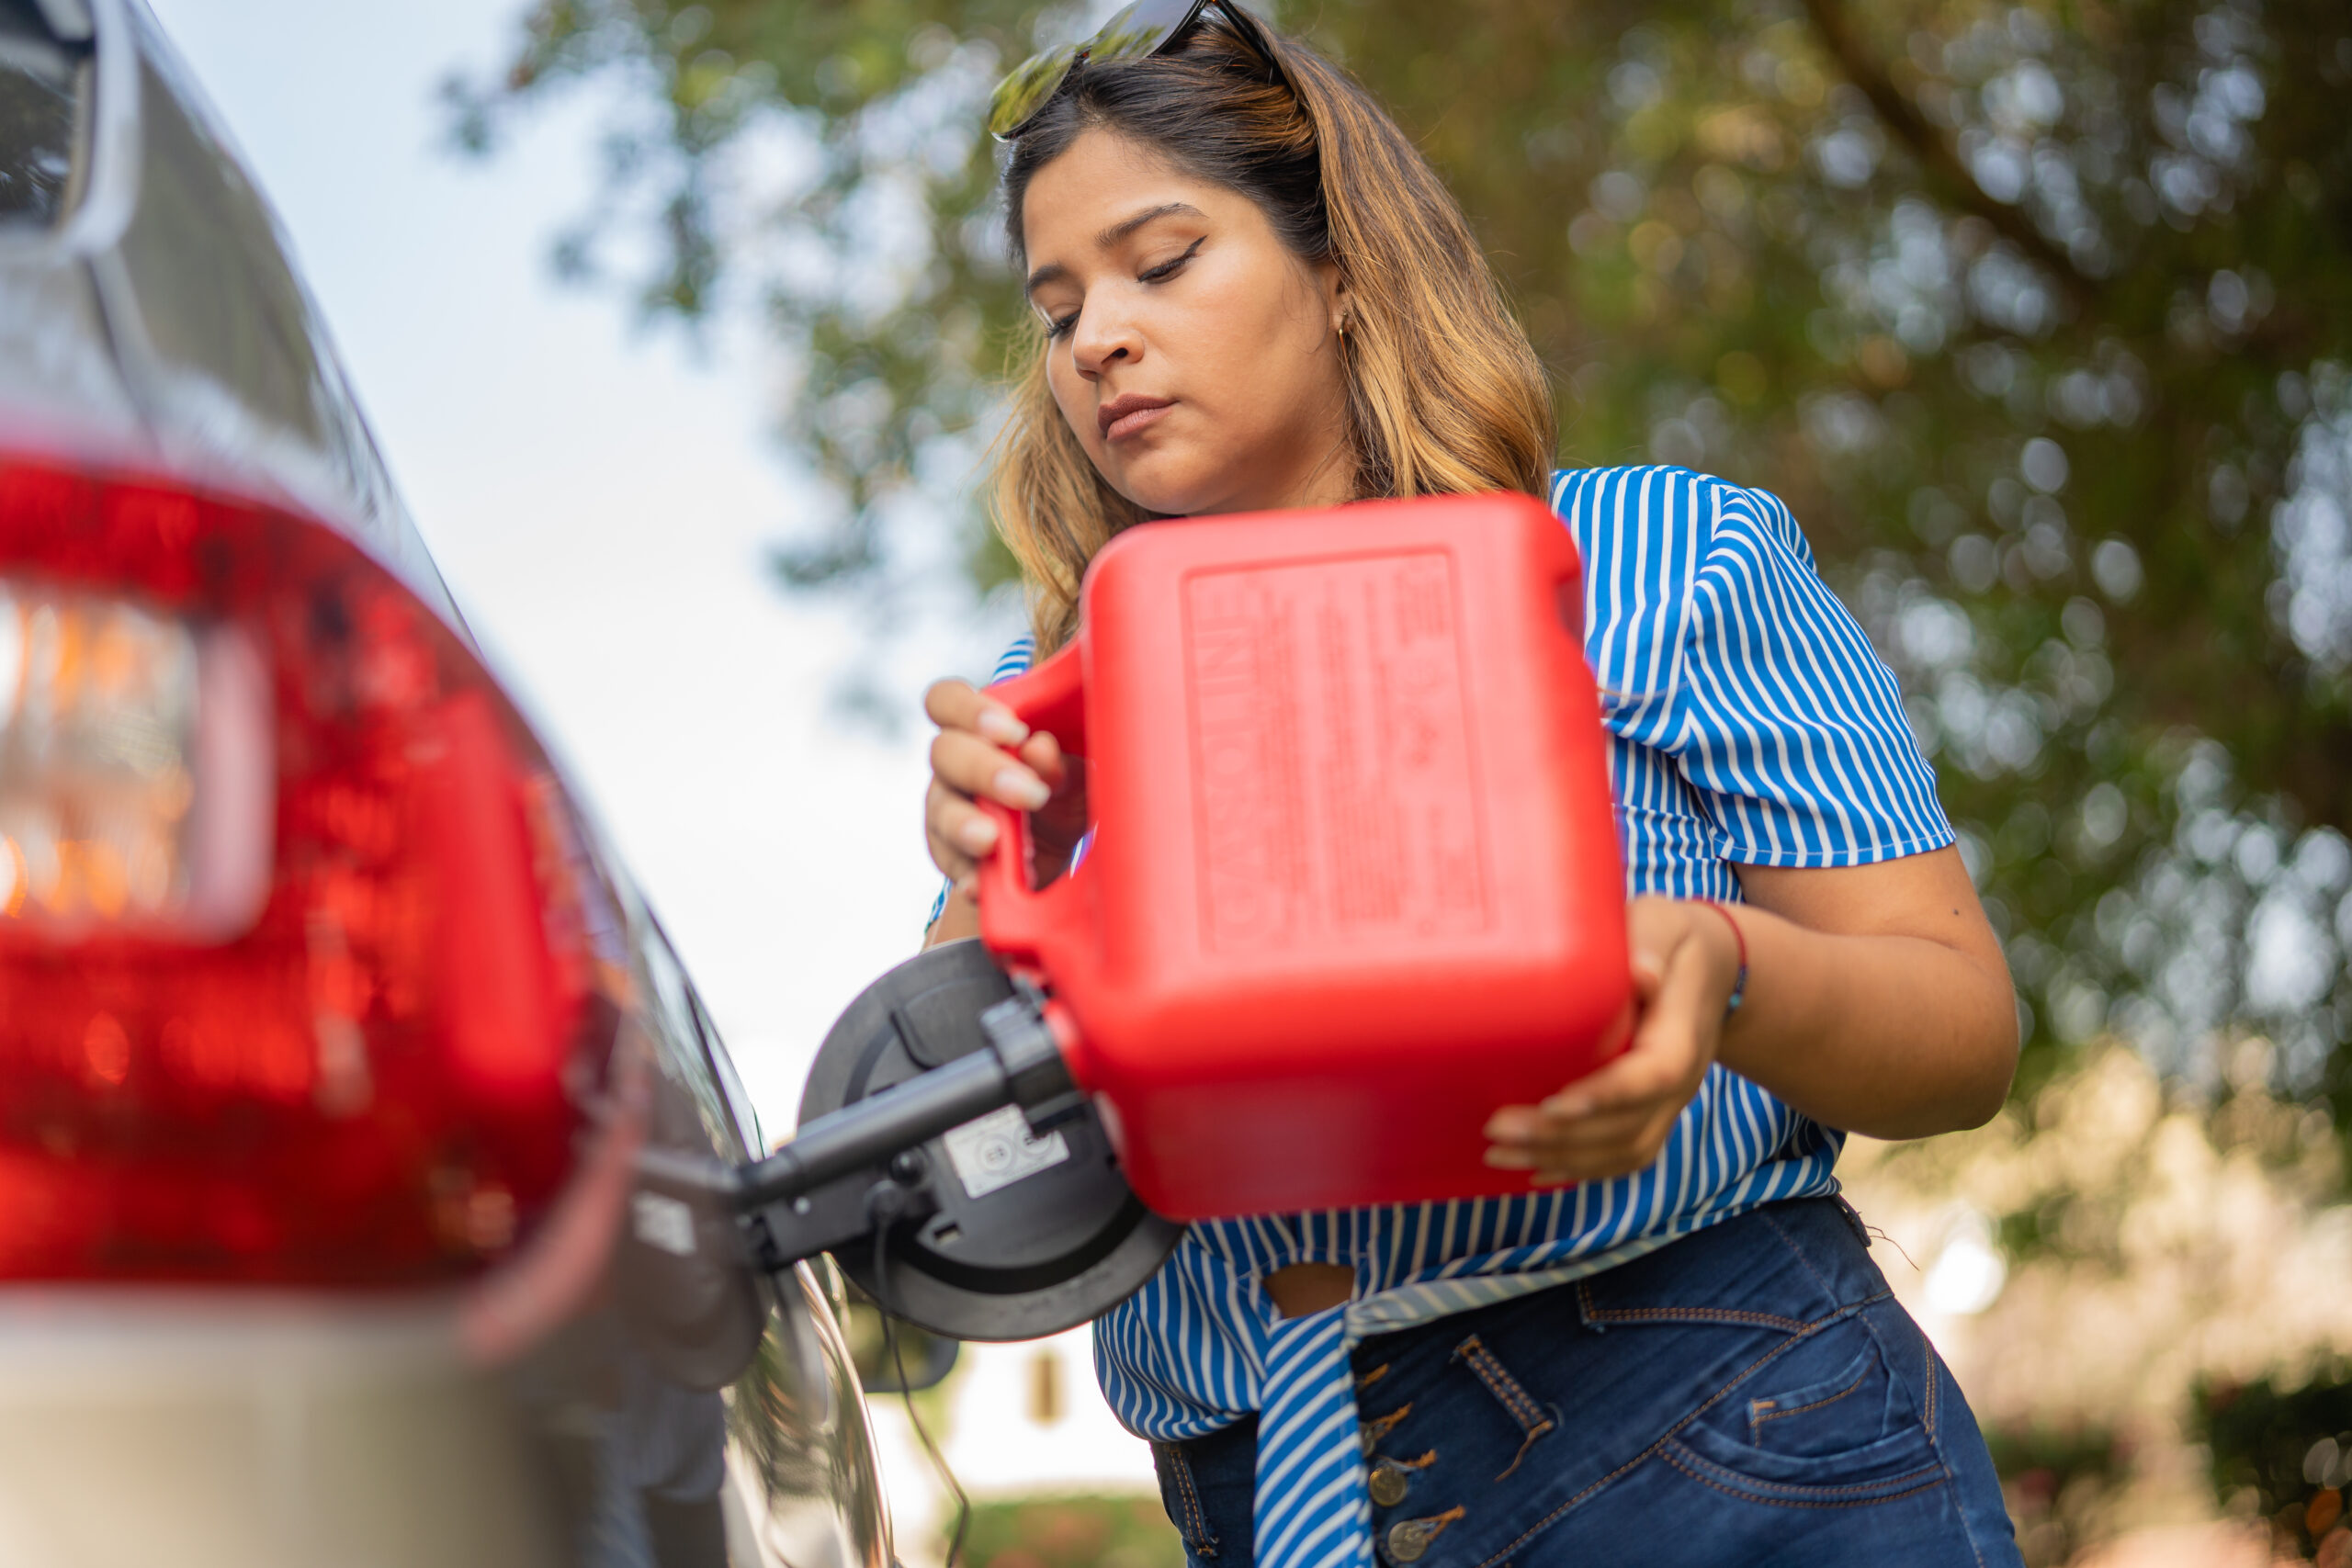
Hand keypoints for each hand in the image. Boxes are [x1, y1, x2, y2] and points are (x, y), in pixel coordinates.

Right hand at [922, 678, 1087, 905]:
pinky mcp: (953, 858)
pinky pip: (951, 864)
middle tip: (1031, 794)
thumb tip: (1038, 750)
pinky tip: (980, 884)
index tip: (1015, 732)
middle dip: (985, 770)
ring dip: (966, 824)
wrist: (1056, 853)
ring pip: (940, 811)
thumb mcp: (1073, 775)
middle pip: (944, 752)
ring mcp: (946, 811)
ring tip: (992, 840)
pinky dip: (968, 874)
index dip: (969, 710)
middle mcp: (953, 766)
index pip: (946, 701)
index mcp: (977, 728)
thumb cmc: (1062, 792)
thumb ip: (1058, 763)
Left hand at [1482, 896, 1743, 1184]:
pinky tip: (1533, 1169)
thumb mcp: (1664, 924)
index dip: (1608, 1096)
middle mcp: (1681, 1081)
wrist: (1710, 967)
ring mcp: (1669, 1103)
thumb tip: (1639, 971)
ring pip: (1624, 1151)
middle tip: (1496, 1129)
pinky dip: (1581, 1169)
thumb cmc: (1672, 938)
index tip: (1554, 1104)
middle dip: (1562, 1137)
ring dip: (1562, 1159)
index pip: (1654, 1076)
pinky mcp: (1652, 1112)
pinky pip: (1623, 1155)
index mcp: (1683, 1034)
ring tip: (1499, 1153)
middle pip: (1629, 1126)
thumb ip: (1650, 942)